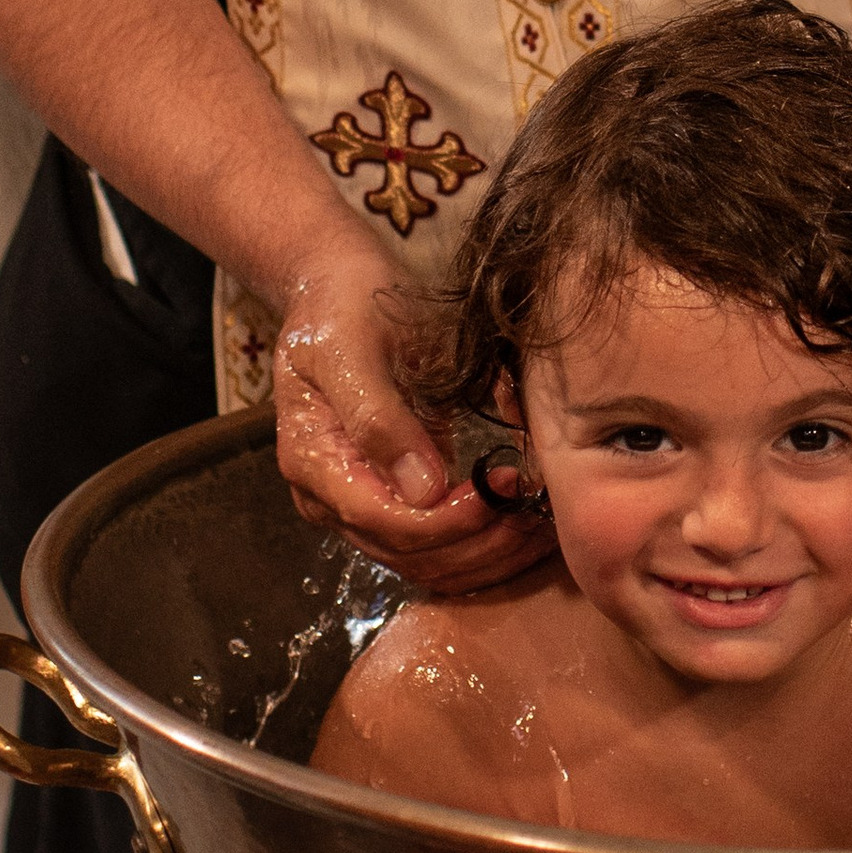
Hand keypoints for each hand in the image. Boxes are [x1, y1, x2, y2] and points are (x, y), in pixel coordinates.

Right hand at [274, 250, 551, 596]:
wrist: (334, 289)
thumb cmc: (345, 306)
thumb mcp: (355, 348)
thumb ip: (380, 419)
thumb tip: (423, 490)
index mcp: (314, 460)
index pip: (387, 522)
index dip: (449, 520)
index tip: (504, 489)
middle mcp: (327, 495)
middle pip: (409, 554)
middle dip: (478, 543)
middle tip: (534, 509)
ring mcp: (355, 502)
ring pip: (425, 562)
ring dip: (486, 553)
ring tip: (537, 522)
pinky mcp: (385, 499)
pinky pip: (433, 546)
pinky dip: (479, 544)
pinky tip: (520, 523)